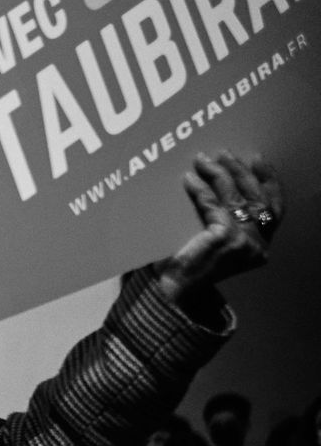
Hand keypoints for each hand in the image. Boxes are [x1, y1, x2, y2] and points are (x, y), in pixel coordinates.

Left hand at [155, 151, 282, 300]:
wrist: (172, 292)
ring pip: (236, 197)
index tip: (257, 159)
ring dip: (220, 173)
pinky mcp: (225, 237)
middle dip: (240, 171)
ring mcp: (244, 242)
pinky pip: (212, 204)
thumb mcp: (215, 243)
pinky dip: (199, 189)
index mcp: (260, 248)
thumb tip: (218, 185)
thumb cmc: (188, 267)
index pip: (274, 209)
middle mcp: (258, 246)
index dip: (269, 181)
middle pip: (257, 198)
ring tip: (204, 158)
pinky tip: (188, 178)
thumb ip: (225, 222)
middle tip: (224, 152)